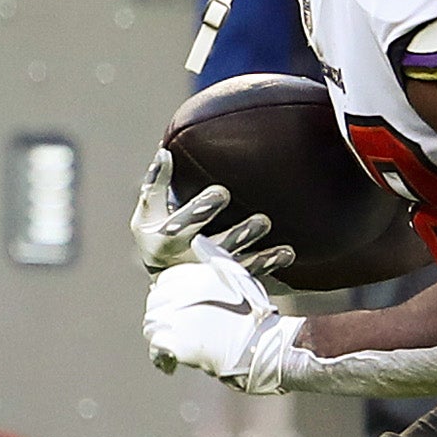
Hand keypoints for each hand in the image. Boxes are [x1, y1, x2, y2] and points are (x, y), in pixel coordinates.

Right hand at [126, 148, 289, 279]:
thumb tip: (164, 152)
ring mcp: (212, 271)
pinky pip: (250, 272)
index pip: (185, 224)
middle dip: (238, 233)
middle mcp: (191, 258)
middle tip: (261, 219)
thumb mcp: (149, 214)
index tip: (223, 192)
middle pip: (216, 246)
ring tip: (268, 225)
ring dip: (257, 247)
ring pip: (237, 260)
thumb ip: (155, 184)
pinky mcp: (228, 280)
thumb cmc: (156, 238)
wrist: (168, 284)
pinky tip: (287, 252)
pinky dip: (268, 262)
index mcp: (167, 239)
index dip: (202, 209)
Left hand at [144, 239, 308, 392]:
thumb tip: (198, 240)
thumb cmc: (255, 313)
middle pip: (155, 301)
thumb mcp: (240, 276)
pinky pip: (156, 346)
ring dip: (159, 332)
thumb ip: (215, 258)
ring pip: (151, 323)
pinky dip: (160, 354)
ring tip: (170, 341)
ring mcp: (178, 320)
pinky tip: (169, 360)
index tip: (175, 305)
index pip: (165, 280)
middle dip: (160, 312)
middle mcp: (184, 295)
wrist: (263, 345)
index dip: (168, 293)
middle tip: (172, 326)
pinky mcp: (176, 343)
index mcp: (197, 276)